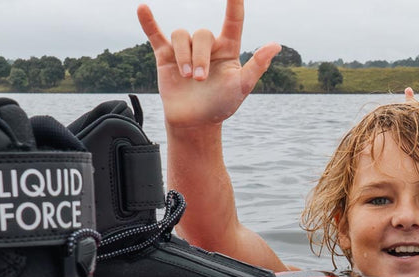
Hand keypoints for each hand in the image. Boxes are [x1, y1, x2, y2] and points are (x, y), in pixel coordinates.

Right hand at [137, 0, 276, 129]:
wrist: (195, 122)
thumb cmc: (222, 105)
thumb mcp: (242, 86)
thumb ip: (257, 65)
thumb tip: (276, 45)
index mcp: (227, 48)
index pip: (233, 20)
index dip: (234, 3)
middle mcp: (207, 46)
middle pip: (201, 34)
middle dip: (199, 57)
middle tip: (200, 79)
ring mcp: (185, 50)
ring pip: (181, 35)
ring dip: (183, 56)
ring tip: (187, 77)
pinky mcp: (165, 57)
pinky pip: (155, 34)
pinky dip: (148, 22)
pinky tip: (142, 8)